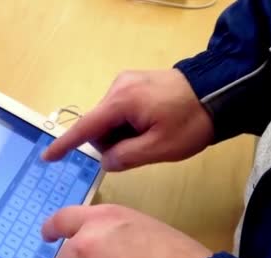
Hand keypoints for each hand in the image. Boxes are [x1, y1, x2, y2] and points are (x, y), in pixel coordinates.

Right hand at [42, 69, 213, 170]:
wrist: (222, 91)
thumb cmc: (191, 122)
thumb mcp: (160, 148)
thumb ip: (126, 157)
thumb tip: (106, 161)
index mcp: (121, 102)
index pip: (85, 127)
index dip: (65, 145)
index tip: (47, 157)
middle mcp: (118, 87)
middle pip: (98, 125)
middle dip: (111, 143)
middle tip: (141, 149)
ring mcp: (126, 82)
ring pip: (110, 120)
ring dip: (122, 134)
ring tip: (151, 136)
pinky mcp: (135, 83)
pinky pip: (120, 110)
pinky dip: (128, 124)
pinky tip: (150, 126)